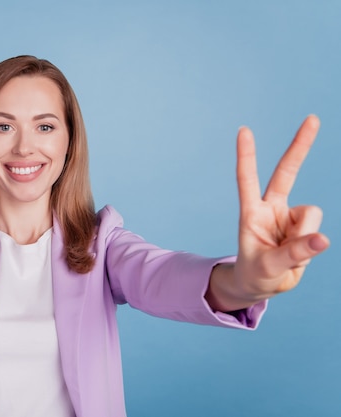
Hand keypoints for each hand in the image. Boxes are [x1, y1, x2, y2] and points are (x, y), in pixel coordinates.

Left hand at [207, 115, 329, 311]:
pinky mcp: (305, 226)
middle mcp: (271, 208)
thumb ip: (293, 254)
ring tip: (288, 255)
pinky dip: (311, 246)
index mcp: (251, 213)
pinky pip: (318, 231)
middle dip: (301, 145)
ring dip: (304, 238)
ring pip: (311, 215)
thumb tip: (322, 239)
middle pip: (287, 172)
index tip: (244, 130)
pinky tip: (299, 254)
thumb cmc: (256, 273)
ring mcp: (290, 215)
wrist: (262, 284)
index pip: (247, 179)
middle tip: (313, 118)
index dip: (247, 156)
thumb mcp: (268, 268)